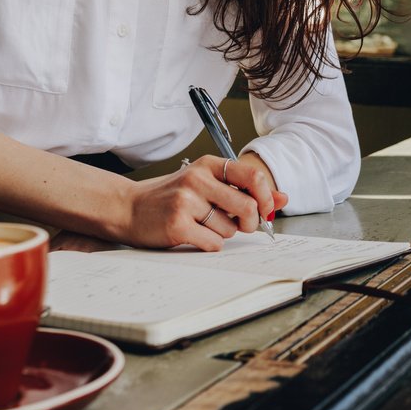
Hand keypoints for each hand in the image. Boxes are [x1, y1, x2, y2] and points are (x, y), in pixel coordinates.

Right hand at [119, 156, 287, 250]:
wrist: (128, 208)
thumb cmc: (171, 197)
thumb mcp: (207, 184)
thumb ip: (243, 189)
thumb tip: (282, 197)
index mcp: (208, 165)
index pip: (252, 176)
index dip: (266, 196)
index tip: (266, 209)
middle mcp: (197, 179)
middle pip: (247, 206)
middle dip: (250, 223)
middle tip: (240, 225)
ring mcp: (186, 202)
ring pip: (230, 228)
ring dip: (223, 233)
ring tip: (203, 225)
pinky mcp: (177, 224)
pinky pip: (213, 243)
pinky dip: (209, 244)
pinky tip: (194, 236)